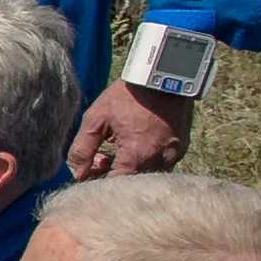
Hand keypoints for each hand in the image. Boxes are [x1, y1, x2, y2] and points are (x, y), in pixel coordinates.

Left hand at [69, 82, 194, 178]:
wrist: (162, 75)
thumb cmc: (126, 96)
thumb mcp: (96, 119)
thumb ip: (82, 150)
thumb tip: (77, 173)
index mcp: (137, 156)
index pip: (115, 185)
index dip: (99, 181)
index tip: (88, 169)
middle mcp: (161, 160)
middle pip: (133, 182)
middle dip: (113, 173)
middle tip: (100, 156)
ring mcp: (175, 154)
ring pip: (148, 174)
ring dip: (131, 167)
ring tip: (117, 146)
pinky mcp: (183, 147)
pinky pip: (163, 163)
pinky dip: (147, 159)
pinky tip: (136, 143)